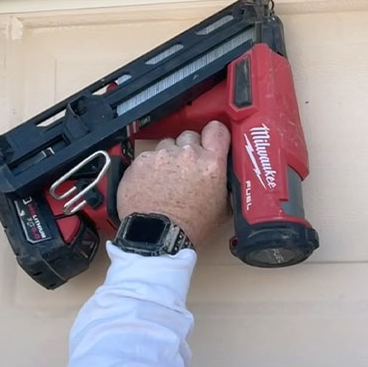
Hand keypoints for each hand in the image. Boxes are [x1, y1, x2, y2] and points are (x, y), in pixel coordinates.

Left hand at [117, 121, 229, 246]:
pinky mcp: (140, 162)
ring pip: (166, 145)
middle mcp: (186, 154)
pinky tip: (151, 185)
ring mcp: (161, 156)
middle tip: (186, 170)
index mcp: (211, 163)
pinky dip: (148, 168)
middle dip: (188, 150)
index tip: (211, 141)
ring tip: (166, 180)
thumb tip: (226, 176)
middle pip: (190, 136)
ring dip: (168, 158)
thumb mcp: (222, 207)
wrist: (158, 237)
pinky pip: (147, 157)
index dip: (214, 134)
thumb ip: (226, 184)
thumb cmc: (190, 226)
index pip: (217, 129)